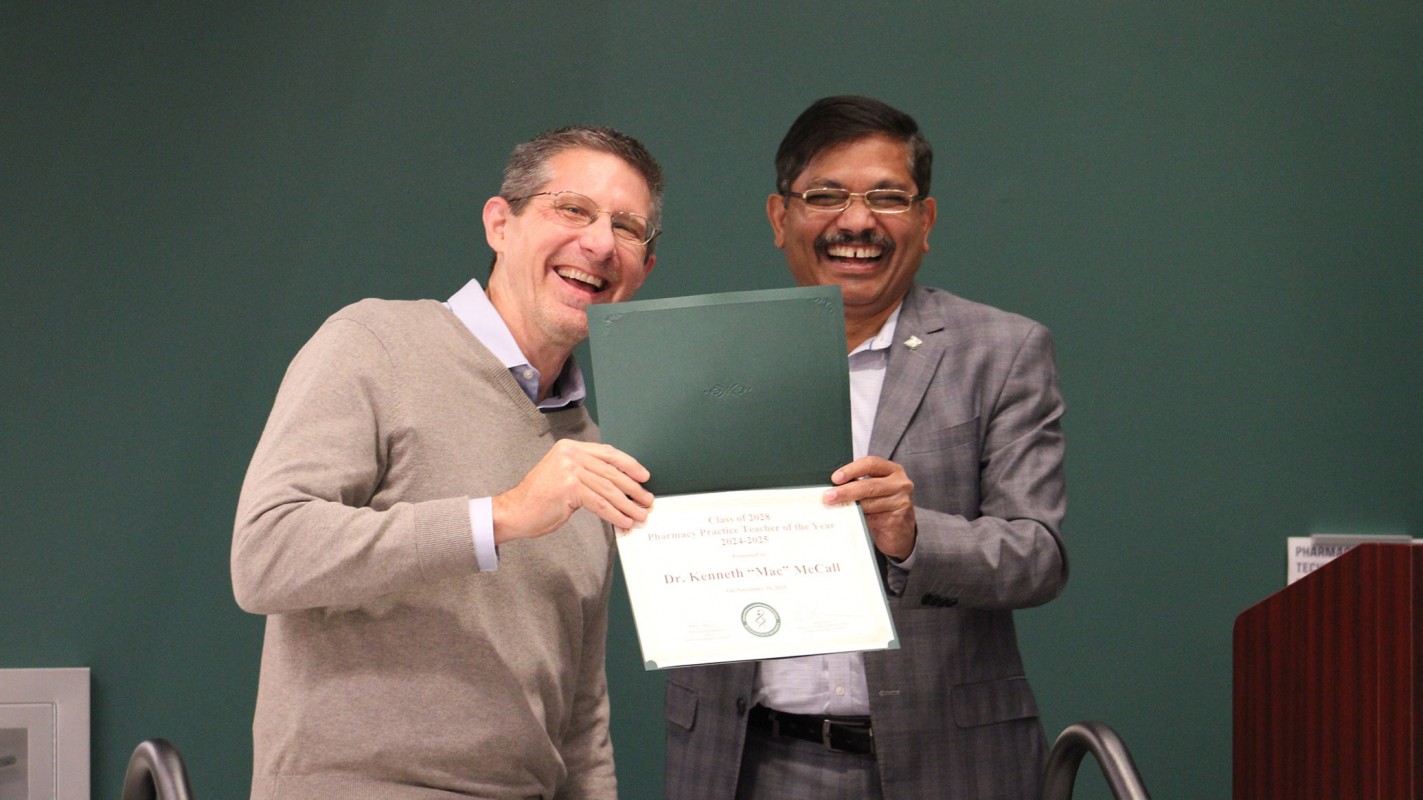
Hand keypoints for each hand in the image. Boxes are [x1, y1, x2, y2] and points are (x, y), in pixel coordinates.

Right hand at [492, 440, 652, 542]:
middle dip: (633, 489)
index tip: (644, 476)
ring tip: (639, 515)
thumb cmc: (539, 498)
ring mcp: (569, 470)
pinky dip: (615, 514)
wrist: (515, 511)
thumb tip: (617, 485)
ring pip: (608, 489)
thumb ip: (587, 472)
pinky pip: (600, 503)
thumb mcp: (564, 476)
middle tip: (647, 500)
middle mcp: (570, 455)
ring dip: (628, 505)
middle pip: (611, 472)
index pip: (608, 453)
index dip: (629, 465)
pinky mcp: (569, 488)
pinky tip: (624, 521)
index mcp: (570, 448)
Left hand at [823, 456, 915, 559]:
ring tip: (834, 508)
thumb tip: (832, 487)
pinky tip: (847, 519)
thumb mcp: (873, 490)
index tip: (835, 478)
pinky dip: (858, 518)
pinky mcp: (898, 520)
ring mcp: (901, 502)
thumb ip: (858, 484)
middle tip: (828, 496)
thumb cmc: (882, 506)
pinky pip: (873, 519)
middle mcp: (900, 484)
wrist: (900, 531)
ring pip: (870, 503)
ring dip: (849, 506)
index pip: (871, 464)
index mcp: (893, 470)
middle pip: (870, 485)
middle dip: (846, 491)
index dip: (852, 469)